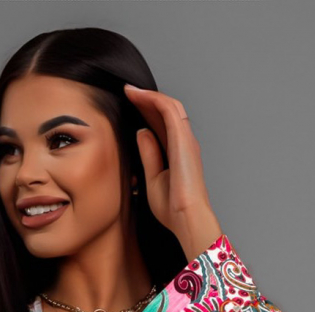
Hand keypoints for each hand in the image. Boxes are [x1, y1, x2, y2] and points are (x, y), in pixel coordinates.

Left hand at [123, 84, 222, 259]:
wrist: (185, 217)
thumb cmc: (173, 207)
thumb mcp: (153, 178)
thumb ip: (148, 154)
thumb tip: (142, 132)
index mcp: (178, 153)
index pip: (163, 125)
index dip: (147, 112)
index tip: (130, 105)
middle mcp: (184, 142)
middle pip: (166, 112)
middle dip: (147, 100)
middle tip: (128, 93)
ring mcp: (185, 139)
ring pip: (168, 106)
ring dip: (149, 96)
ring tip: (131, 90)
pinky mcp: (183, 138)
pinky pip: (168, 109)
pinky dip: (153, 99)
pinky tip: (138, 95)